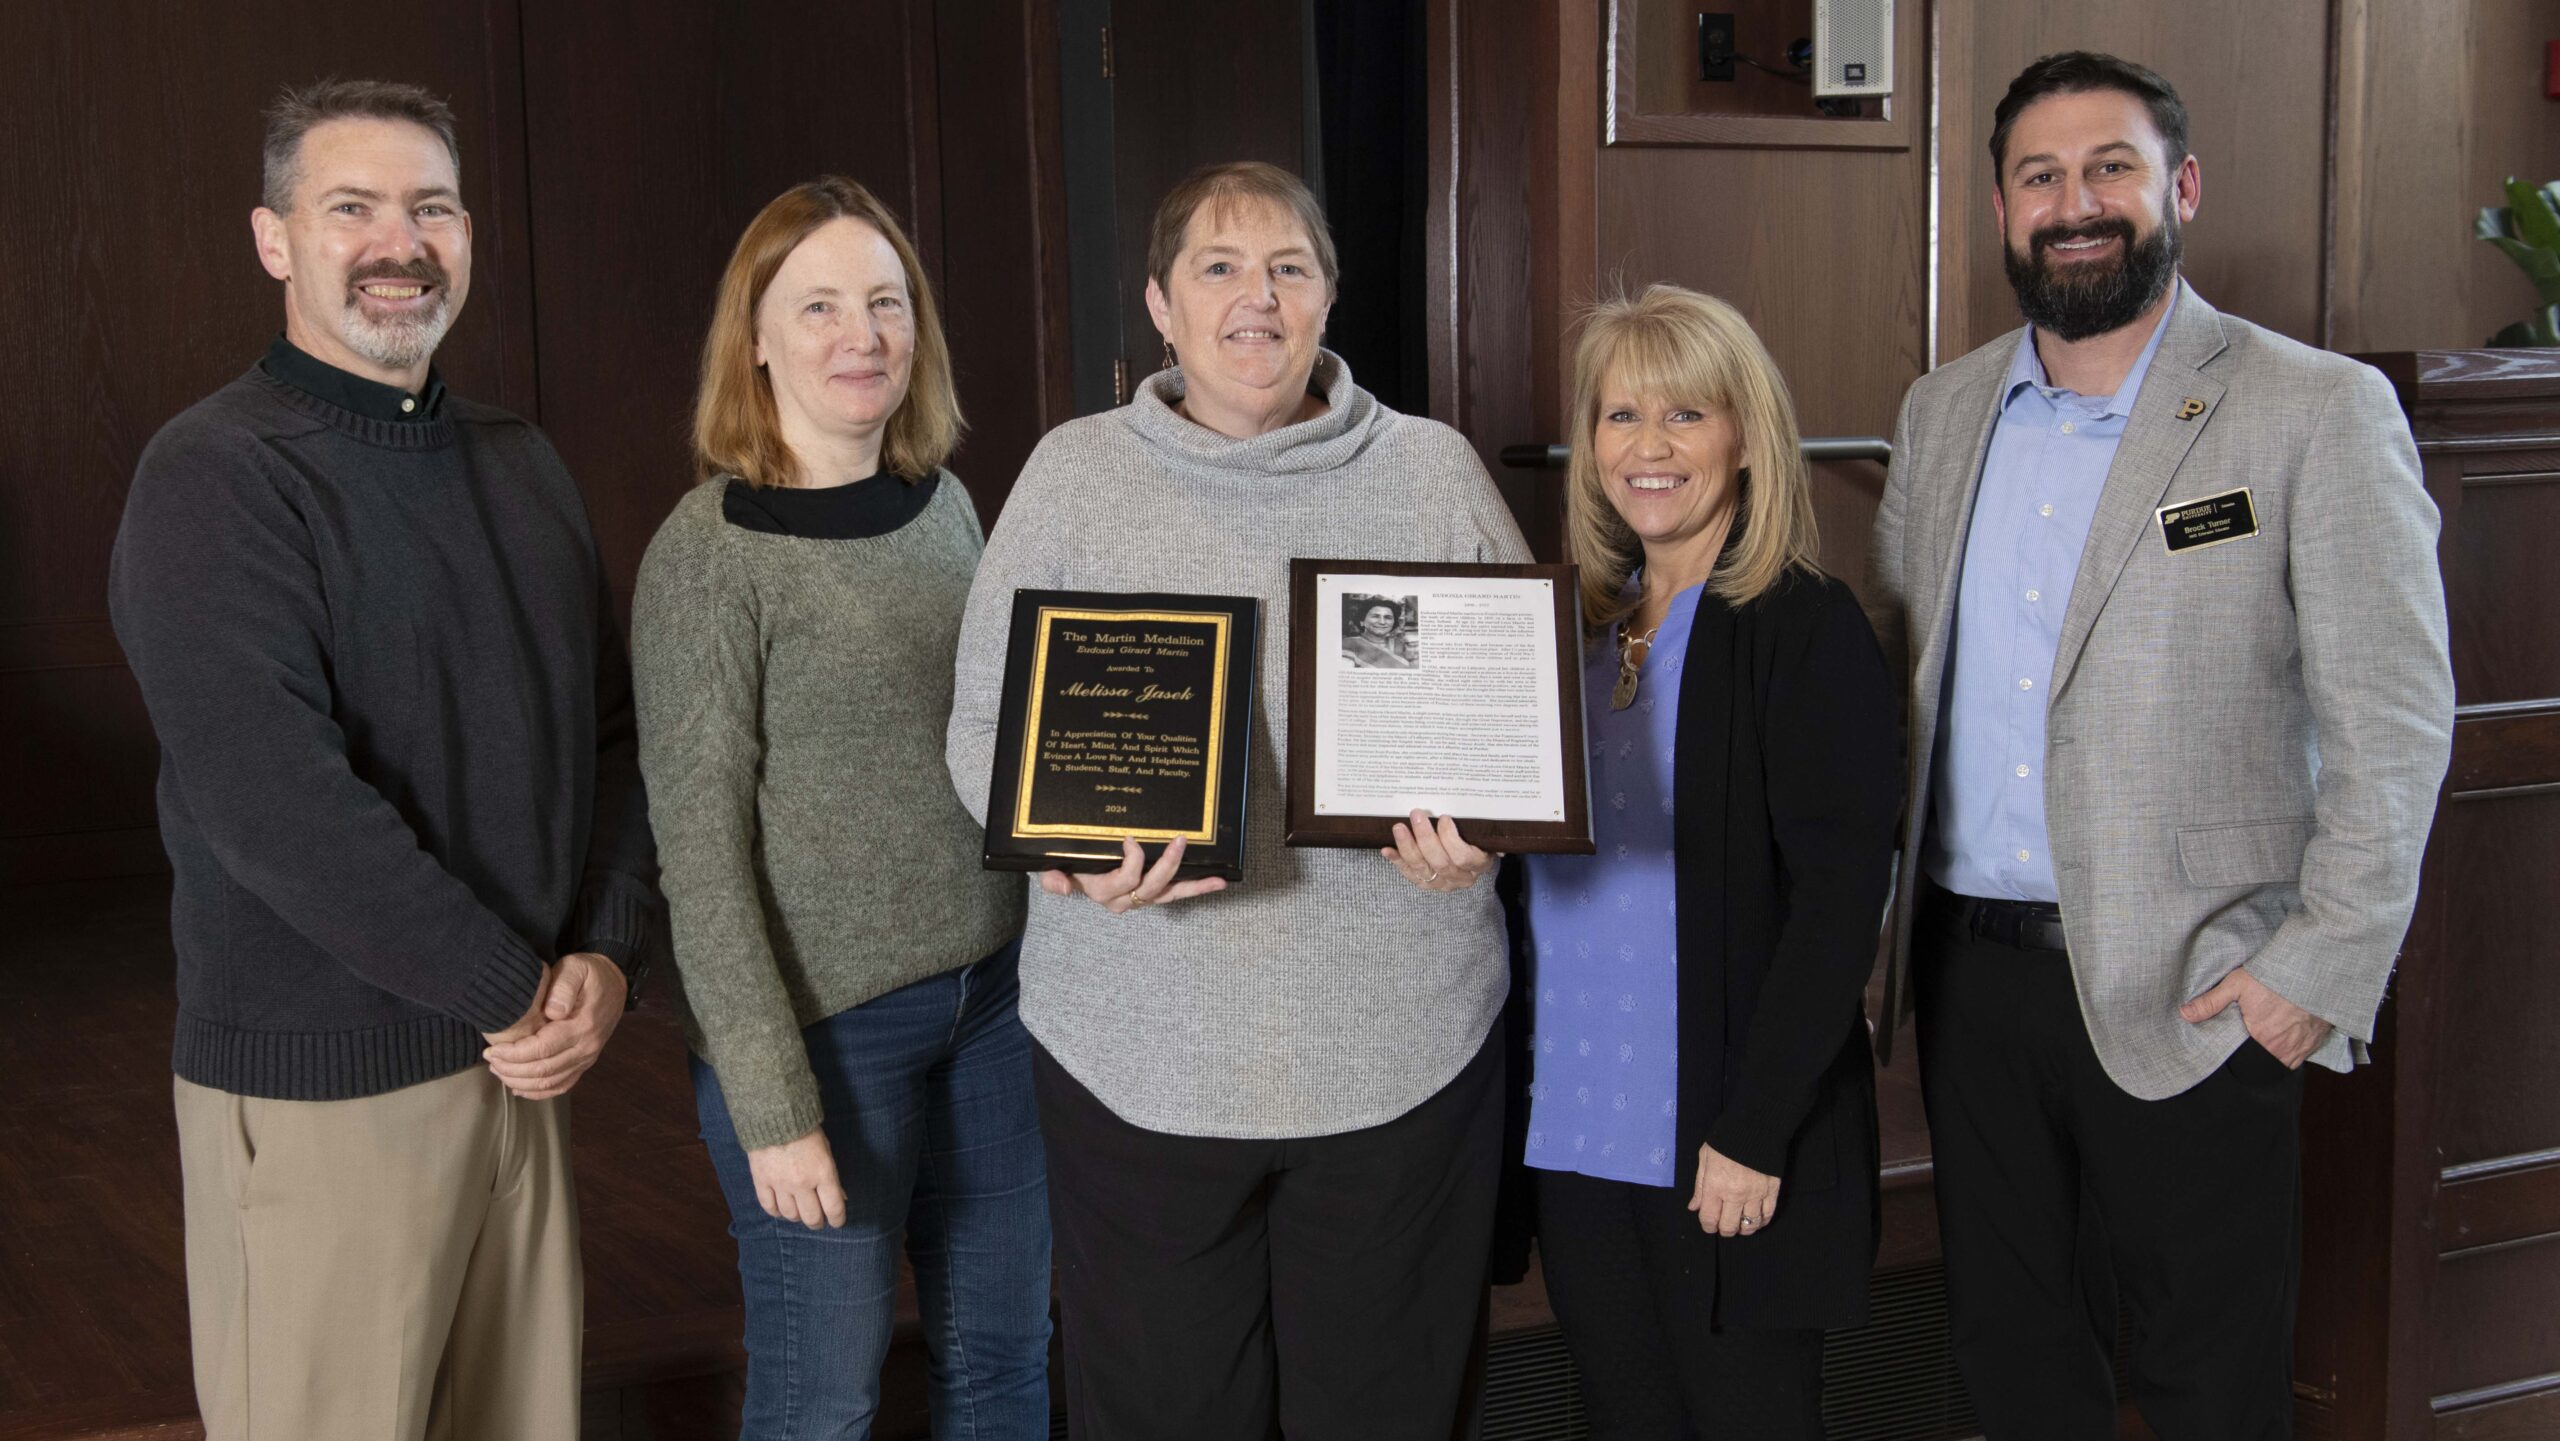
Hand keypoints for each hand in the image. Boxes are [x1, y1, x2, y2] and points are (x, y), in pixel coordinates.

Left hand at [483, 952, 627, 1098]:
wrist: (615, 983)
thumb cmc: (590, 974)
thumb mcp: (577, 967)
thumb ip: (563, 986)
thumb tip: (552, 1011)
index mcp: (583, 1026)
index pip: (542, 1049)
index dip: (513, 1054)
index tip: (491, 1050)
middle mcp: (586, 1048)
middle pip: (543, 1071)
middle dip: (510, 1069)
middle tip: (489, 1059)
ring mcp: (587, 1059)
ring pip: (549, 1083)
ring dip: (519, 1081)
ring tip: (497, 1070)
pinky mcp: (584, 1063)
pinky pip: (561, 1086)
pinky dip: (538, 1092)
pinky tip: (518, 1087)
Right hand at [747, 1127, 846, 1229]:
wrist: (775, 1116)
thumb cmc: (806, 1131)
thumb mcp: (827, 1151)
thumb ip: (832, 1177)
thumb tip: (840, 1198)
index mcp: (823, 1173)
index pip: (834, 1208)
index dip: (838, 1219)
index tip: (837, 1222)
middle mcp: (802, 1183)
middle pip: (811, 1217)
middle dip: (817, 1222)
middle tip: (818, 1221)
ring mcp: (780, 1184)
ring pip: (790, 1215)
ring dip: (798, 1217)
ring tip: (800, 1212)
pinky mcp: (762, 1181)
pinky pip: (769, 1207)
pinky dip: (777, 1212)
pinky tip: (782, 1209)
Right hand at [1038, 835, 1227, 914]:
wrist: (1065, 871)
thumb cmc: (1061, 865)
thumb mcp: (1048, 869)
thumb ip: (1052, 878)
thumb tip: (1060, 887)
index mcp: (1102, 891)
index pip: (1124, 879)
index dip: (1133, 861)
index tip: (1130, 837)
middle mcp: (1123, 899)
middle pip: (1151, 887)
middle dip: (1169, 864)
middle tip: (1180, 839)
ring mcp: (1139, 897)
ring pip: (1169, 895)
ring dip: (1194, 886)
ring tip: (1218, 880)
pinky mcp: (1150, 893)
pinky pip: (1174, 894)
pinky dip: (1196, 888)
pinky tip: (1217, 882)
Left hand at [1379, 810, 1495, 891]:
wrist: (1471, 862)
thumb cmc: (1477, 841)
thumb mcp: (1483, 834)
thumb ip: (1481, 828)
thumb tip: (1485, 815)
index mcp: (1478, 865)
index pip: (1463, 856)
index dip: (1451, 838)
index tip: (1443, 818)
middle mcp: (1460, 878)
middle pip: (1440, 862)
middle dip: (1425, 837)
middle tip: (1416, 815)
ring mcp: (1441, 883)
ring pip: (1422, 868)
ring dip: (1408, 846)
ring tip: (1399, 827)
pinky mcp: (1425, 884)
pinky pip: (1409, 873)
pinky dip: (1397, 861)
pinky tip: (1387, 849)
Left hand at [1688, 1143, 1781, 1237]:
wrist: (1756, 1126)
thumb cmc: (1725, 1141)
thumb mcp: (1705, 1158)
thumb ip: (1699, 1185)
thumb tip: (1694, 1207)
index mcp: (1714, 1186)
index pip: (1709, 1219)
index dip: (1707, 1227)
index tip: (1709, 1225)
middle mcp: (1734, 1194)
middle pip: (1729, 1226)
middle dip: (1725, 1230)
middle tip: (1724, 1227)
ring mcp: (1755, 1194)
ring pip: (1750, 1224)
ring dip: (1744, 1229)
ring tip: (1741, 1226)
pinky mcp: (1772, 1191)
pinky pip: (1768, 1215)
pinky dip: (1762, 1222)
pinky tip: (1757, 1221)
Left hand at [2179, 965, 2333, 1068]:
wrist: (2314, 970)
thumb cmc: (2274, 977)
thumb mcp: (2237, 985)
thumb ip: (2210, 1002)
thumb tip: (2184, 1014)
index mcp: (2262, 1039)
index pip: (2246, 1058)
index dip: (2241, 1052)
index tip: (2237, 1043)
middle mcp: (2284, 1049)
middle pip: (2266, 1059)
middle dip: (2259, 1051)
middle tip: (2254, 1036)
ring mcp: (2303, 1047)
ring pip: (2285, 1058)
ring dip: (2277, 1050)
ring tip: (2271, 1033)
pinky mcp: (2317, 1041)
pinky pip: (2303, 1053)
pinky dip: (2295, 1046)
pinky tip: (2288, 1032)